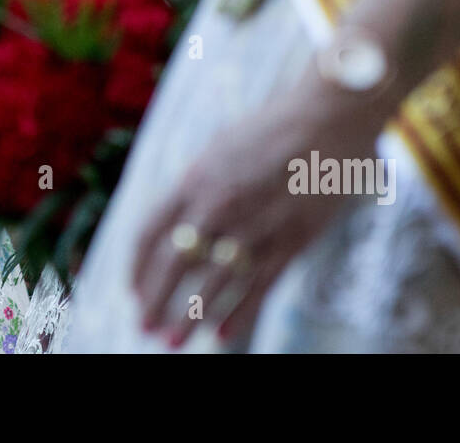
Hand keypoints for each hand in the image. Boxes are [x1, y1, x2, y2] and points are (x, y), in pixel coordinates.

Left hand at [131, 97, 369, 348]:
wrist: (328, 116)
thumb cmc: (274, 127)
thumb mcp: (221, 147)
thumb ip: (199, 184)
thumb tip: (178, 215)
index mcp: (194, 178)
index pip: (149, 231)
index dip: (136, 266)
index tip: (131, 289)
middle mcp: (217, 204)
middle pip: (173, 264)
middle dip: (154, 300)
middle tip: (144, 326)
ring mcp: (254, 224)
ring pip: (212, 284)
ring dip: (188, 318)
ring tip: (173, 343)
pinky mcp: (291, 240)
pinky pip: (257, 287)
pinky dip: (237, 314)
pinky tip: (221, 334)